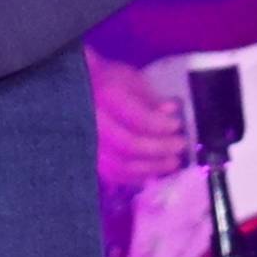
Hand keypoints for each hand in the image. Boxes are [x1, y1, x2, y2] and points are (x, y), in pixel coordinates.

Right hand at [89, 48, 187, 191]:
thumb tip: (171, 111)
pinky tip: (153, 172)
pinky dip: (137, 177)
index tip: (178, 124)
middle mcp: (94, 122)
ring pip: (122, 165)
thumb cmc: (108, 81)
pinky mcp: (88, 158)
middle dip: (160, 149)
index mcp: (107, 97)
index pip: (138, 119)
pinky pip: (114, 175)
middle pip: (130, 145)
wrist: (76, 87)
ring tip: (172, 162)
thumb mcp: (131, 79)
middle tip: (180, 146)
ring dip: (152, 167)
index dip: (162, 126)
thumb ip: (151, 97)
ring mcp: (88, 143)